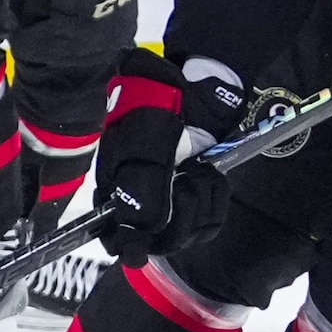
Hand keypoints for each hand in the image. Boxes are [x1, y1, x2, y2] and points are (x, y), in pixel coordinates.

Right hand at [93, 50, 247, 264]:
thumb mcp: (147, 144)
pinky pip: (209, 222)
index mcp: (116, 187)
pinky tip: (212, 178)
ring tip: (202, 173)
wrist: (197, 89)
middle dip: (181, 215)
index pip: (118, 234)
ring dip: (202, 203)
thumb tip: (137, 233)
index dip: (134, 241)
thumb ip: (141, 191)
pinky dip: (215, 200)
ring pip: (187, 232)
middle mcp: (140, 200)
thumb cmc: (163, 109)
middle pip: (159, 239)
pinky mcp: (196, 197)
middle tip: (188, 182)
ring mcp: (171, 200)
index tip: (151, 236)